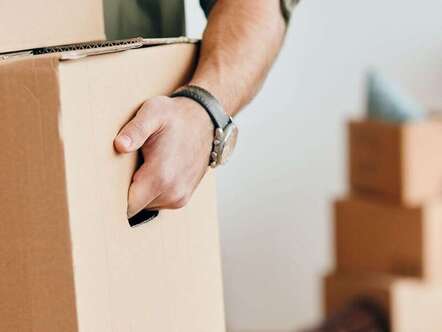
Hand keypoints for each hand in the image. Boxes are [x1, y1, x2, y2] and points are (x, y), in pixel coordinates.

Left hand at [114, 96, 212, 216]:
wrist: (205, 122)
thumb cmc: (176, 117)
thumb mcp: (154, 112)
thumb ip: (136, 129)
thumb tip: (120, 145)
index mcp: (161, 176)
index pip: (127, 205)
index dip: (112, 195)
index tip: (104, 182)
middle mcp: (172, 192)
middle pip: (134, 206)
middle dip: (125, 191)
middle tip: (124, 167)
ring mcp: (179, 198)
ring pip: (145, 205)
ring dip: (139, 191)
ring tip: (141, 166)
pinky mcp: (182, 199)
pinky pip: (157, 202)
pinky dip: (151, 191)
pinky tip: (153, 171)